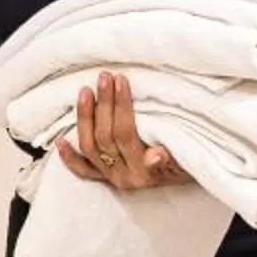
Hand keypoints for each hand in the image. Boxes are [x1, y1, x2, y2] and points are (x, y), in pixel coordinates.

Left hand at [55, 71, 190, 190]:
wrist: (195, 177)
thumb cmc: (191, 163)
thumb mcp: (187, 158)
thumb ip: (171, 157)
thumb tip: (155, 155)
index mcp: (144, 171)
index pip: (126, 133)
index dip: (120, 106)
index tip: (122, 80)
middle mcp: (125, 177)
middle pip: (105, 137)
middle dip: (103, 104)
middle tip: (104, 77)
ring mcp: (113, 178)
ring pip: (90, 147)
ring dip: (85, 118)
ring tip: (85, 91)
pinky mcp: (106, 180)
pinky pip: (83, 170)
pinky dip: (70, 157)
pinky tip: (60, 139)